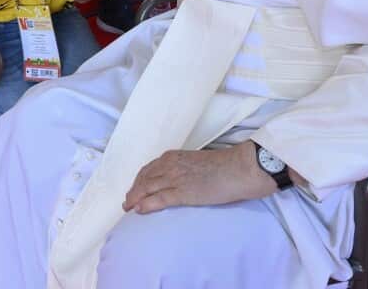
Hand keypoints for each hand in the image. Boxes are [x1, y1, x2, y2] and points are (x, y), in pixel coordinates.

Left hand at [122, 141, 276, 213]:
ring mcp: (175, 178)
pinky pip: (159, 199)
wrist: (240, 168)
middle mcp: (170, 165)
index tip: (134, 189)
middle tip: (127, 202)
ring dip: (134, 199)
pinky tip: (139, 210)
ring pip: (147, 189)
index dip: (138, 181)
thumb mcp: (197, 162)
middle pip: (143, 179)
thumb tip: (180, 179)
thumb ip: (184, 168)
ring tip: (128, 208)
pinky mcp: (183, 192)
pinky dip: (146, 204)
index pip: (148, 169)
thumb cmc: (225, 166)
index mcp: (173, 157)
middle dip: (133, 191)